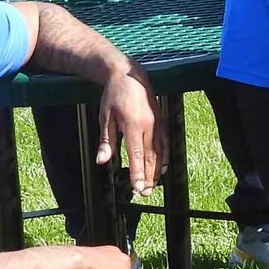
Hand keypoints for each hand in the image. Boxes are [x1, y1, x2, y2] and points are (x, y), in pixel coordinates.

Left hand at [96, 65, 158, 192]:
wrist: (129, 74)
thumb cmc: (114, 96)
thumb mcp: (105, 117)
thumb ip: (106, 141)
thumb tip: (103, 161)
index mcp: (132, 124)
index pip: (136, 154)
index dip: (138, 173)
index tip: (138, 188)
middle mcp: (149, 125)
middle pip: (151, 156)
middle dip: (149, 177)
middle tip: (146, 193)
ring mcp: (157, 122)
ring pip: (160, 151)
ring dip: (157, 170)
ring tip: (153, 185)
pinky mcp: (161, 120)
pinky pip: (165, 142)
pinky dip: (164, 157)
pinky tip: (162, 168)